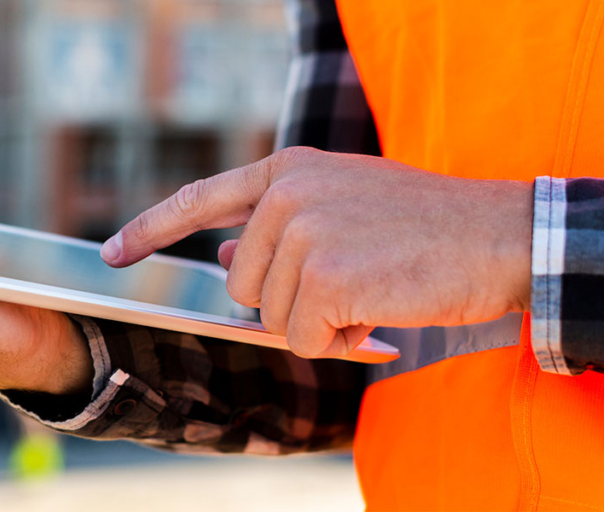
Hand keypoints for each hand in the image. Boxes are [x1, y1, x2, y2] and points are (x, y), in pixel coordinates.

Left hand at [100, 147, 532, 357]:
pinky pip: (304, 339)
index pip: (199, 198)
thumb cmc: (423, 226)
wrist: (498, 234)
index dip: (149, 230)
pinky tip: (375, 315)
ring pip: (272, 317)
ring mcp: (304, 233)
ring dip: (320, 323)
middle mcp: (287, 195)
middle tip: (349, 285)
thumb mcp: (343, 206)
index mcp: (288, 170)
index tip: (112, 254)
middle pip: (241, 284)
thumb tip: (225, 252)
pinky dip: (339, 343)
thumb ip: (278, 226)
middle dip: (289, 301)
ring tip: (370, 293)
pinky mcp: (326, 277)